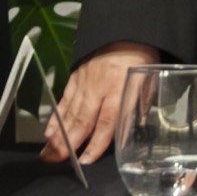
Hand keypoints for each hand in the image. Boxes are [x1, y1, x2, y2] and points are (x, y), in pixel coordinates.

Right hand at [51, 42, 159, 164]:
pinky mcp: (75, 78)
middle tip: (58, 162)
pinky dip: (55, 118)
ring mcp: (84, 83)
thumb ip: (137, 110)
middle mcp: (98, 88)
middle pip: (82, 120)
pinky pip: (64, 101)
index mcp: (119, 89)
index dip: (96, 143)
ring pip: (70, 112)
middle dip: (69, 143)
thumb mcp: (148, 85)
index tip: (86, 160)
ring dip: (59, 134)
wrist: (125, 33)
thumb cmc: (140, 62)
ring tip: (49, 153)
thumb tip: (131, 136)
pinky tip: (49, 132)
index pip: (107, 121)